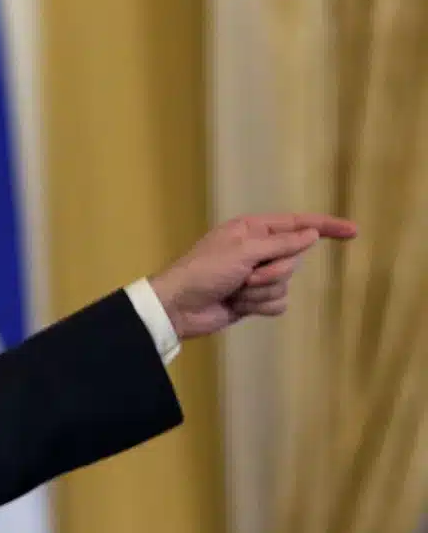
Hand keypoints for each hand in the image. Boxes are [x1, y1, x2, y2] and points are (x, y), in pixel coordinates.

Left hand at [148, 213, 357, 339]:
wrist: (179, 308)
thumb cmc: (204, 271)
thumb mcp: (243, 250)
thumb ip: (281, 243)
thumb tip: (311, 234)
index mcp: (253, 230)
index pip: (298, 224)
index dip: (326, 227)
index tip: (353, 231)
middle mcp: (258, 250)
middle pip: (293, 259)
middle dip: (273, 271)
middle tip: (245, 277)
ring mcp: (256, 277)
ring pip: (286, 284)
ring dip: (260, 291)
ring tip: (236, 292)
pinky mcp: (254, 300)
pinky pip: (277, 303)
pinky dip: (258, 306)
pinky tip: (237, 306)